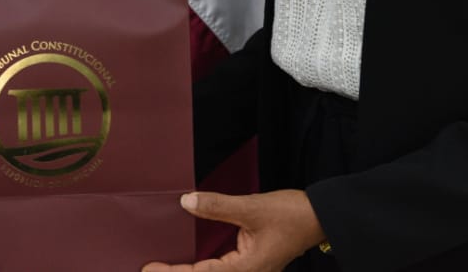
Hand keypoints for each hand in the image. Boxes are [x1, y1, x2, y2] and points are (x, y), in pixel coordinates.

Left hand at [141, 191, 325, 271]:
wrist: (319, 217)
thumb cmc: (291, 215)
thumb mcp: (252, 208)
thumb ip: (217, 206)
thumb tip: (187, 202)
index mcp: (247, 270)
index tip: (150, 268)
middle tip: (149, 267)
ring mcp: (249, 270)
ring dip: (190, 270)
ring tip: (162, 266)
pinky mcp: (251, 263)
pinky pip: (221, 268)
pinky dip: (203, 265)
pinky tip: (188, 260)